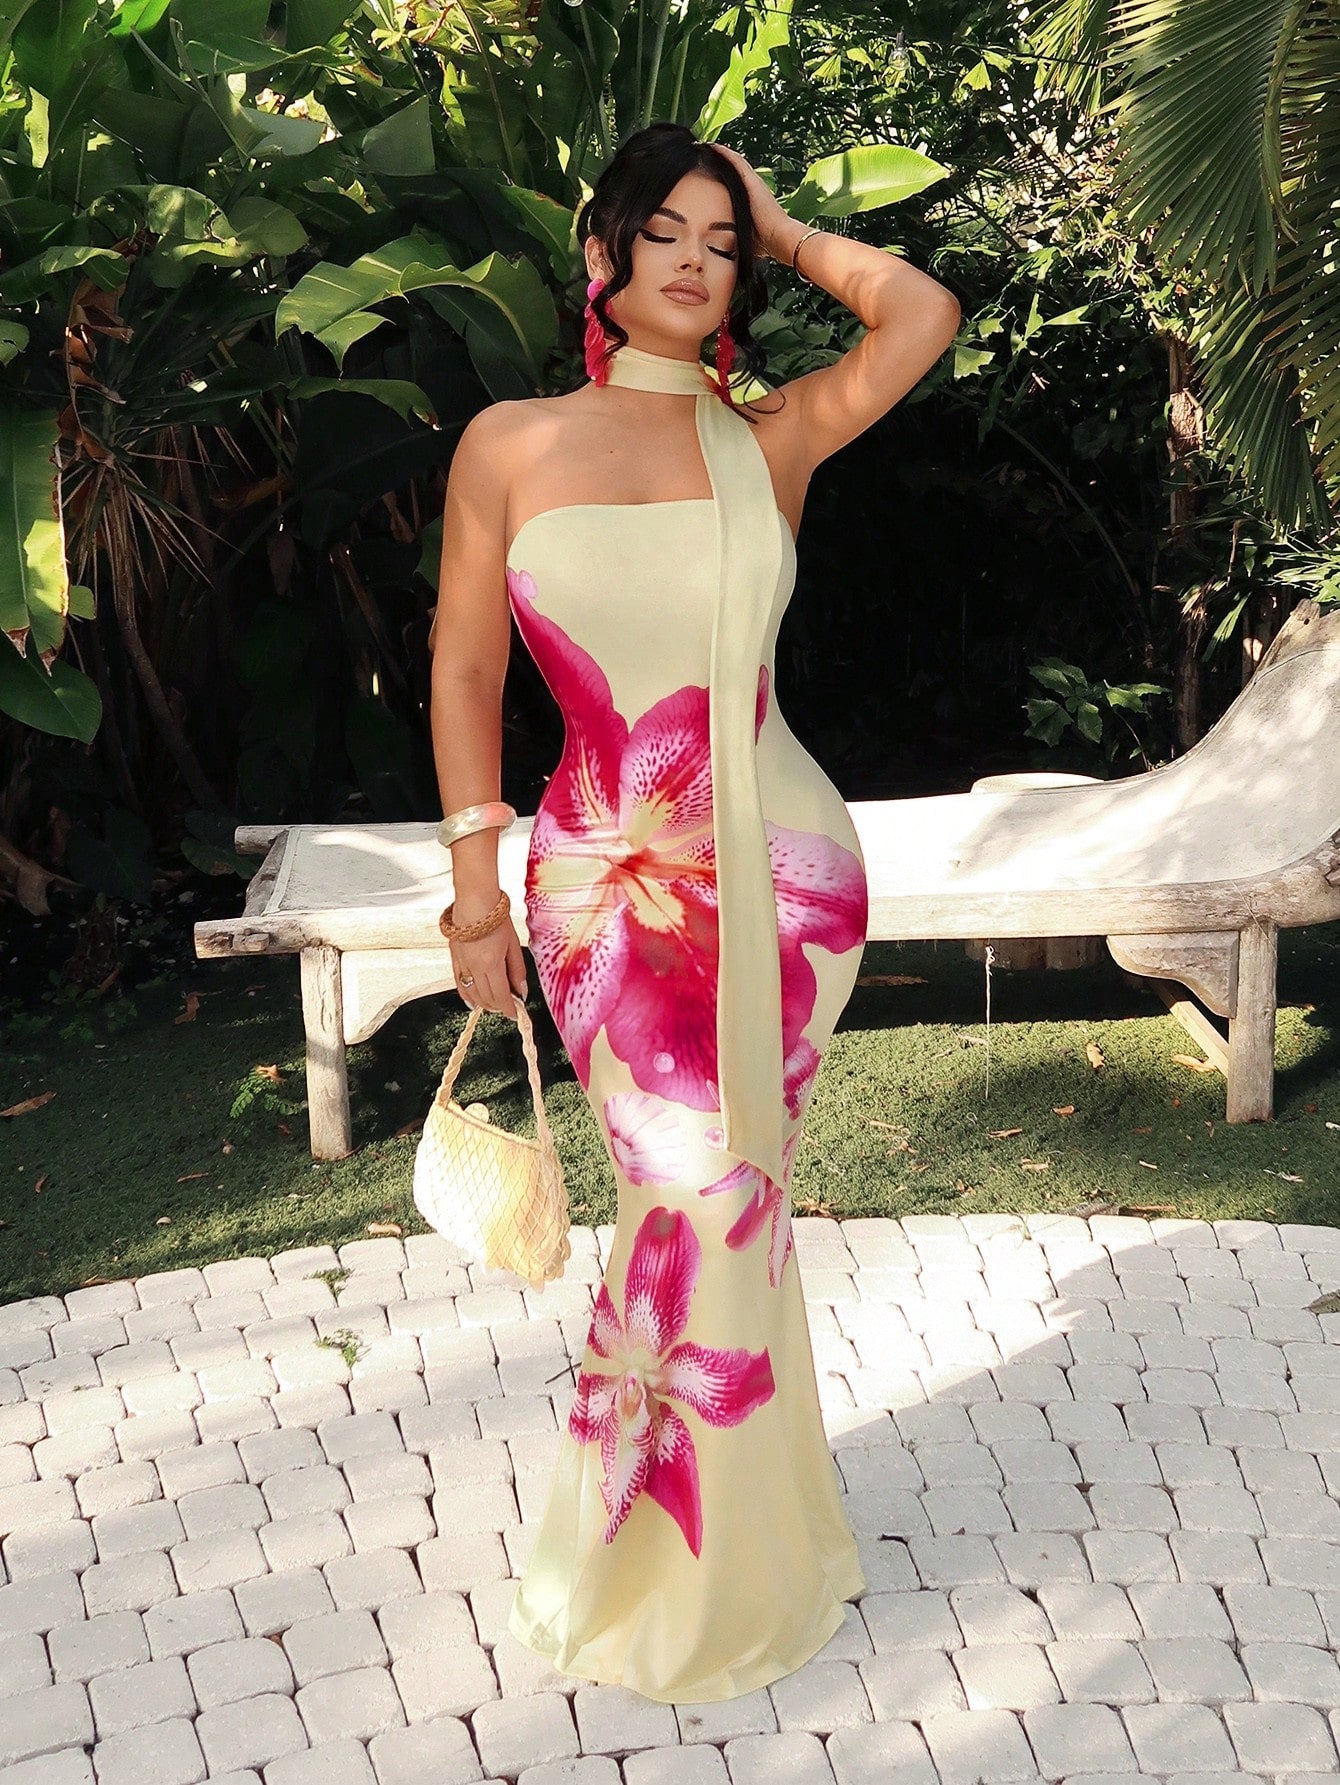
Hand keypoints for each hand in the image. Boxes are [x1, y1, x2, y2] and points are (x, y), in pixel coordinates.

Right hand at [451, 914, 528, 1016]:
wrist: (474, 901)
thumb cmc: (497, 918)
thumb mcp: (514, 944)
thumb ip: (517, 970)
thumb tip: (521, 991)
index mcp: (491, 963)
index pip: (500, 996)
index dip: (509, 1009)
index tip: (516, 1014)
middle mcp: (474, 967)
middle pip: (486, 998)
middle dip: (498, 1007)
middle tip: (508, 1008)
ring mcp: (462, 964)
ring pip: (472, 994)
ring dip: (484, 1004)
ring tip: (494, 1005)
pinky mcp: (454, 959)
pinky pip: (460, 984)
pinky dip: (467, 996)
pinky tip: (473, 1002)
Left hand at [710, 143, 796, 263]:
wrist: (778, 237)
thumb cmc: (764, 243)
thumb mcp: (744, 235)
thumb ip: (735, 234)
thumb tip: (723, 247)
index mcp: (749, 200)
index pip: (733, 184)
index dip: (721, 179)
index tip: (707, 176)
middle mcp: (752, 186)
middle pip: (732, 170)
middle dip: (718, 163)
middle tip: (702, 156)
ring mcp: (752, 181)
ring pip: (733, 162)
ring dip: (719, 155)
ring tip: (703, 148)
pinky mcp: (749, 179)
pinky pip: (733, 161)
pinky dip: (722, 153)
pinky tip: (710, 147)